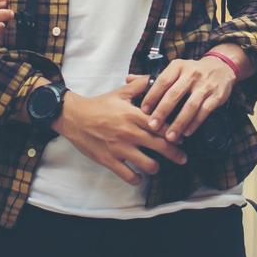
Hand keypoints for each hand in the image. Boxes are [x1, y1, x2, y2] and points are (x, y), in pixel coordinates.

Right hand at [54, 75, 187, 184]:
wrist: (74, 117)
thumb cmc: (99, 105)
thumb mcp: (120, 92)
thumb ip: (140, 85)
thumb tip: (154, 78)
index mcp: (134, 115)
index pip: (162, 125)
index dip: (175, 132)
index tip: (181, 137)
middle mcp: (129, 132)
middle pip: (160, 146)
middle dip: (175, 154)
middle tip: (182, 158)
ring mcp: (119, 148)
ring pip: (148, 164)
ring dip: (155, 167)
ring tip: (155, 166)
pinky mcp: (109, 160)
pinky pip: (128, 176)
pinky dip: (136, 179)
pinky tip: (138, 176)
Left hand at [138, 55, 236, 143]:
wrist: (221, 67)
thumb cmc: (192, 72)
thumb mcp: (174, 69)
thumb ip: (152, 77)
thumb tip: (128, 79)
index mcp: (177, 67)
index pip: (162, 81)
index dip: (152, 96)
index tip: (143, 111)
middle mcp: (191, 74)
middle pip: (174, 95)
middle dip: (162, 112)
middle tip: (152, 127)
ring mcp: (205, 85)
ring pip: (190, 106)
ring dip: (179, 123)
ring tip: (169, 137)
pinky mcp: (216, 96)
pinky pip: (204, 112)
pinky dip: (195, 123)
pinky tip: (186, 132)